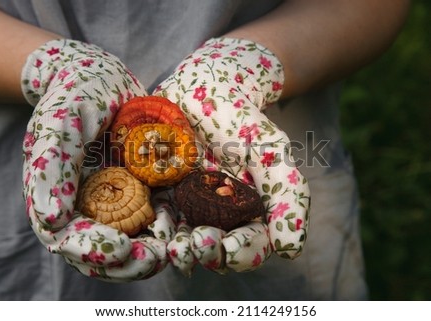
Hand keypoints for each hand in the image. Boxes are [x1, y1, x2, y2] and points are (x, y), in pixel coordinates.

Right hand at [22, 39, 168, 280]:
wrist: (103, 77)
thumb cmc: (77, 94)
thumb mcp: (61, 124)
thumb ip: (52, 171)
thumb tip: (50, 222)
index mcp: (59, 197)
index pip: (71, 241)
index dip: (96, 251)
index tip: (125, 250)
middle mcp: (85, 207)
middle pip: (103, 254)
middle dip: (130, 263)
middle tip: (159, 257)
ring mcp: (113, 202)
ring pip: (130, 244)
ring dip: (152, 252)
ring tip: (175, 244)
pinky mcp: (137, 193)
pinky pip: (151, 221)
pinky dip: (166, 229)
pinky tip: (181, 222)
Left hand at [154, 37, 310, 272]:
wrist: (201, 87)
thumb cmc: (239, 117)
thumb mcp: (268, 150)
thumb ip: (287, 193)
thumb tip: (291, 252)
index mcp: (247, 210)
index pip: (249, 245)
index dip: (242, 253)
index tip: (231, 246)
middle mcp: (217, 214)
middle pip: (213, 250)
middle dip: (205, 254)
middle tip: (194, 245)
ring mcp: (185, 206)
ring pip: (183, 241)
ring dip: (178, 250)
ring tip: (174, 246)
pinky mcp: (158, 194)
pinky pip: (154, 219)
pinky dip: (154, 229)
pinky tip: (151, 227)